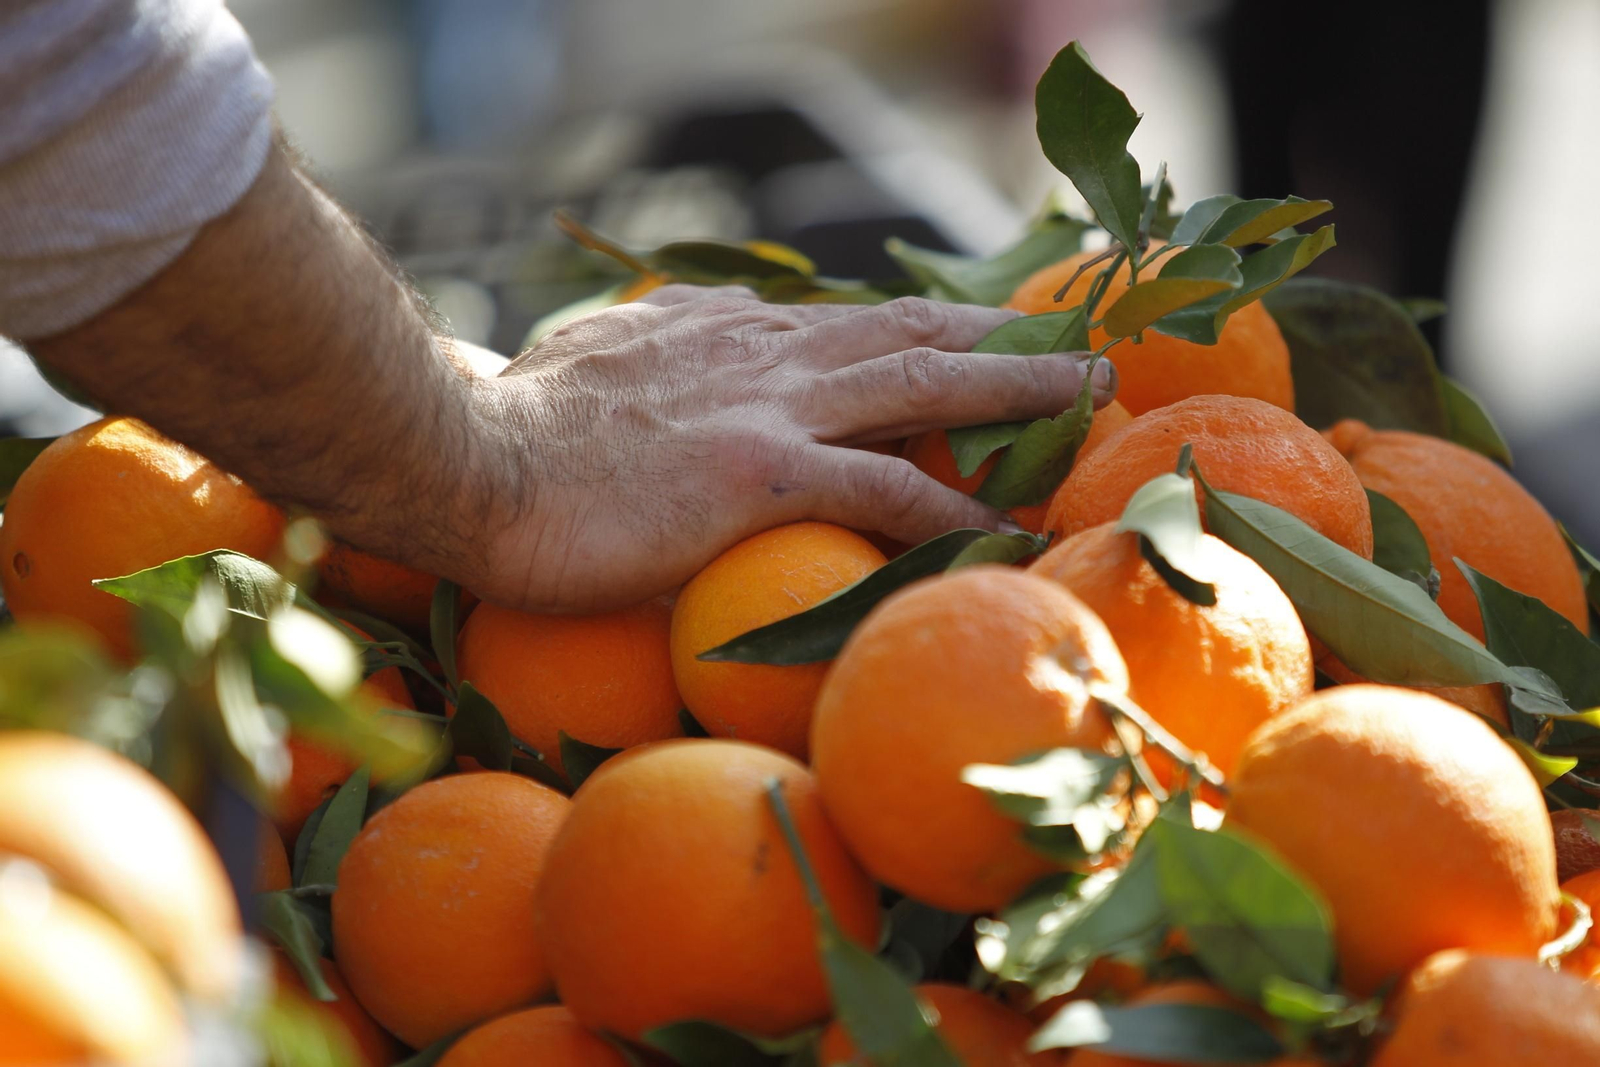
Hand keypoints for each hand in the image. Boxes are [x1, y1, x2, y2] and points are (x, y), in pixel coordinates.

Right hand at [465, 285, 1116, 611]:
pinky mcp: (765, 470)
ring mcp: (773, 405)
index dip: (917, 336)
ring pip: (928, 385)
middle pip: (911, 333)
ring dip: (1020, 391)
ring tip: (1091, 397)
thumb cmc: (508, 428)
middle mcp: (766, 352)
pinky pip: (890, 492)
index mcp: (725, 331)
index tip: (969, 346)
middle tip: (1074, 346)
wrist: (465, 458)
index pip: (846, 328)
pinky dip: (960, 513)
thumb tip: (652, 333)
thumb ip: (637, 345)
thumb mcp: (583, 360)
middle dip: (1001, 338)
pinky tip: (1012, 533)